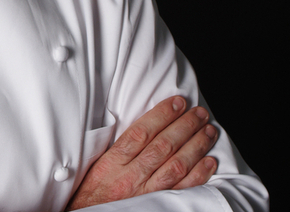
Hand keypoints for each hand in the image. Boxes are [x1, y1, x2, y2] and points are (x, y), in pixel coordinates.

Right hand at [67, 96, 217, 209]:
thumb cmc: (93, 191)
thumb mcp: (98, 164)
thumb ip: (119, 147)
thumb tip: (146, 125)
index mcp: (113, 162)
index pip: (141, 132)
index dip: (161, 115)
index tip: (177, 102)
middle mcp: (130, 176)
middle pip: (162, 146)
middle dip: (184, 126)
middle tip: (199, 112)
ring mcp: (145, 193)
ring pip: (176, 165)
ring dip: (195, 146)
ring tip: (208, 130)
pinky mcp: (157, 206)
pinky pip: (181, 190)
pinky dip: (198, 175)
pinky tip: (209, 161)